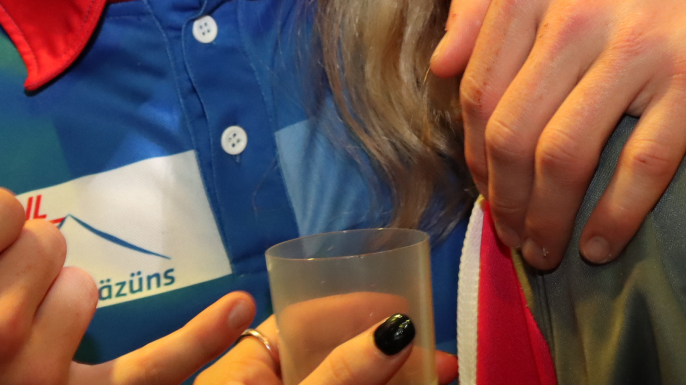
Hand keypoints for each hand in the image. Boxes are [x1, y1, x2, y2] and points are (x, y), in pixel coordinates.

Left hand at [198, 315, 457, 384]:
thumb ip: (341, 373)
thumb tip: (399, 326)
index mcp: (244, 369)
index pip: (307, 318)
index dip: (358, 309)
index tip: (407, 308)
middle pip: (339, 359)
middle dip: (391, 356)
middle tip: (439, 359)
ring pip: (353, 384)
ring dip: (396, 379)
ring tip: (441, 376)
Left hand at [430, 0, 685, 270]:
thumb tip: (440, 65)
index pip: (478, 89)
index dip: (473, 152)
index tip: (486, 186)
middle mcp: (575, 14)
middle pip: (512, 133)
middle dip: (503, 199)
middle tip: (510, 234)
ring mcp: (635, 49)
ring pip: (564, 158)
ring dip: (545, 220)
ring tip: (545, 251)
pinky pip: (641, 167)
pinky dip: (613, 218)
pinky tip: (601, 246)